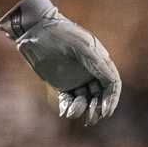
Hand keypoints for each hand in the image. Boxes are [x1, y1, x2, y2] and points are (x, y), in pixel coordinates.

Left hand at [0, 0, 121, 125]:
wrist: (35, 29)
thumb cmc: (61, 34)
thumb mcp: (83, 47)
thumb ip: (99, 64)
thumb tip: (112, 83)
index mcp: (100, 61)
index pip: (112, 84)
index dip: (111, 99)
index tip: (104, 112)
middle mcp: (90, 71)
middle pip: (100, 95)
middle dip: (97, 108)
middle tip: (90, 117)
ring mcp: (76, 78)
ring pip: (85, 100)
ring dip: (82, 109)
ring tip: (73, 111)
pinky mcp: (62, 83)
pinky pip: (69, 100)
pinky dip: (69, 107)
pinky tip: (65, 111)